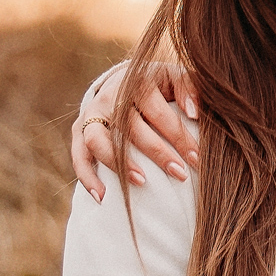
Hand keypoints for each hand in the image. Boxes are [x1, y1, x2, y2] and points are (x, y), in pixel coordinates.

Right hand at [71, 59, 199, 199]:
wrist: (125, 82)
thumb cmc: (160, 85)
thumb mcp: (176, 78)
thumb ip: (189, 88)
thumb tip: (194, 113)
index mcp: (136, 81)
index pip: (158, 112)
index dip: (179, 136)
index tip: (197, 158)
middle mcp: (110, 96)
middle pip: (131, 127)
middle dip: (158, 153)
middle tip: (180, 174)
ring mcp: (91, 113)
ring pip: (98, 140)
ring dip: (119, 163)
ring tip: (142, 182)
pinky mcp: (79, 130)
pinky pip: (79, 155)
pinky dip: (87, 177)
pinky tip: (102, 197)